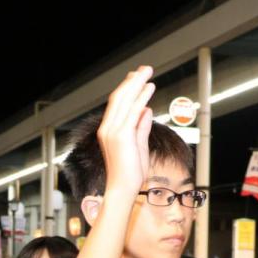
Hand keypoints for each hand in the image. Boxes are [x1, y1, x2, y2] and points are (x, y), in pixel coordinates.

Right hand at [97, 66, 155, 199]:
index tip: (137, 77)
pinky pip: (132, 111)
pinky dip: (141, 97)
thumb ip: (141, 127)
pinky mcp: (121, 136)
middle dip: (133, 81)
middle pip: (119, 97)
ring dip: (137, 84)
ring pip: (125, 100)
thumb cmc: (130, 172)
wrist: (123, 188)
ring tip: (148, 72)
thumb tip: (147, 110)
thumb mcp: (139, 145)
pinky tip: (149, 88)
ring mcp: (113, 131)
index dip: (128, 88)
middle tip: (144, 68)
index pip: (117, 104)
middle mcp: (108, 128)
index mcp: (109, 130)